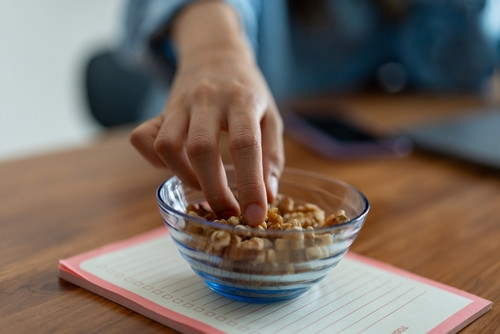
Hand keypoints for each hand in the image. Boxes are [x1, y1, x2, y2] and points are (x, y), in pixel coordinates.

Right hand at [130, 47, 283, 225]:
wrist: (215, 54)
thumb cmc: (247, 92)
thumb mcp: (270, 117)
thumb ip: (271, 156)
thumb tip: (268, 197)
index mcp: (242, 99)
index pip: (245, 145)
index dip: (250, 185)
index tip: (255, 216)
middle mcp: (207, 99)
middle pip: (201, 149)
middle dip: (214, 191)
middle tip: (228, 213)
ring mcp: (179, 103)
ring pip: (167, 145)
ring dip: (185, 177)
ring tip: (205, 187)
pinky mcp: (160, 110)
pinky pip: (144, 138)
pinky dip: (157, 162)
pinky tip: (178, 167)